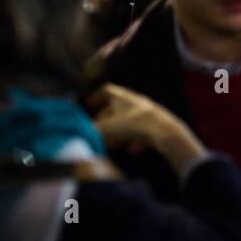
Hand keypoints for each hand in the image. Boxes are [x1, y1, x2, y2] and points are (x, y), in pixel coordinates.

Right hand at [85, 83, 206, 174]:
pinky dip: (136, 139)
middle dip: (107, 118)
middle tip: (98, 128)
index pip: (107, 91)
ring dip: (120, 131)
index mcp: (123, 97)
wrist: (163, 132)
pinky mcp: (158, 125)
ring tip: (113, 143)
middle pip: (118, 107)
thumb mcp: (106, 129)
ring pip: (130, 120)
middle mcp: (136, 102)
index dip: (96, 97)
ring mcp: (148, 113)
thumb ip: (90, 132)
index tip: (89, 104)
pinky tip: (133, 149)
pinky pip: (144, 131)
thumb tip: (78, 135)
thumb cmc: (132, 126)